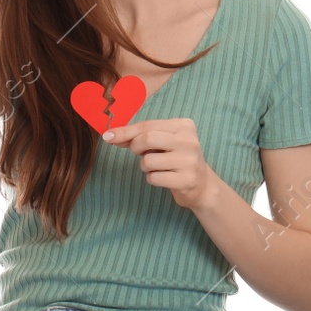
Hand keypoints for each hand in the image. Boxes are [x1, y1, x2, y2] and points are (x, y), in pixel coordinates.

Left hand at [101, 117, 216, 211]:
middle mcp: (189, 141)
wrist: (203, 185)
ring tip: (156, 167)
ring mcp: (189, 161)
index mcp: (184, 126)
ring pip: (148, 160)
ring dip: (145, 166)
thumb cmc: (177, 159)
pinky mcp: (186, 180)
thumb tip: (111, 135)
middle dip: (136, 147)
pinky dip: (152, 178)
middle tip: (139, 153)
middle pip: (148, 138)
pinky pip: (154, 178)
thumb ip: (142, 136)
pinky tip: (164, 178)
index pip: (148, 125)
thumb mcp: (164, 142)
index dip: (126, 131)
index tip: (108, 136)